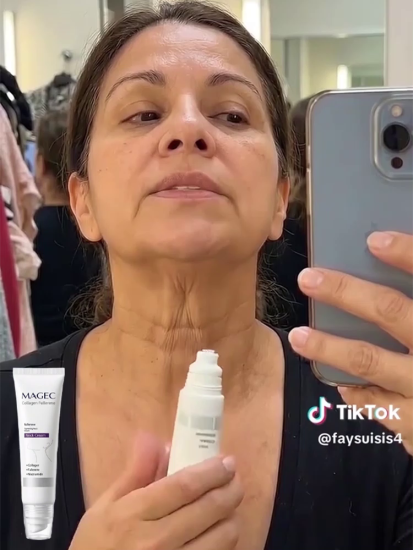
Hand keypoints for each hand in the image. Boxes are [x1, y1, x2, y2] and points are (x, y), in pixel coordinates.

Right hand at [70, 432, 242, 549]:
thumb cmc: (95, 547)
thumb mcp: (104, 507)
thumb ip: (135, 472)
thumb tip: (156, 440)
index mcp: (134, 515)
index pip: (184, 486)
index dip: (211, 471)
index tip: (226, 460)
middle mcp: (158, 541)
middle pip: (209, 508)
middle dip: (230, 488)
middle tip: (234, 477)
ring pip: (222, 537)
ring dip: (231, 516)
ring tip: (227, 506)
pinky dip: (223, 541)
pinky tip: (216, 532)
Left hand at [288, 231, 412, 455]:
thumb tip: (395, 265)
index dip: (406, 255)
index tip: (374, 240)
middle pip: (391, 312)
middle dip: (346, 292)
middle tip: (309, 279)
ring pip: (370, 360)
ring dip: (329, 347)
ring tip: (298, 335)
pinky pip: (376, 404)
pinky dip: (355, 391)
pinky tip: (340, 382)